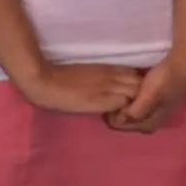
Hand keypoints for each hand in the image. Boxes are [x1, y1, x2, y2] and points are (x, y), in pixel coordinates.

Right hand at [17, 62, 141, 116]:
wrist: (45, 84)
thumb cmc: (58, 78)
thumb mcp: (85, 73)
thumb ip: (101, 77)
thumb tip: (111, 86)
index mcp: (107, 68)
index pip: (135, 74)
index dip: (136, 84)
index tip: (131, 94)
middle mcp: (112, 77)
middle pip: (140, 83)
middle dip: (141, 94)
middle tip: (132, 106)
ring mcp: (110, 88)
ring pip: (138, 94)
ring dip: (136, 103)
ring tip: (126, 113)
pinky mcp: (106, 102)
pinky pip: (128, 105)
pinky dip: (127, 111)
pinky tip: (119, 116)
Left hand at [105, 51, 185, 134]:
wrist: (183, 64)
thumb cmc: (164, 81)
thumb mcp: (149, 97)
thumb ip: (136, 112)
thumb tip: (119, 122)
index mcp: (155, 120)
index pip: (132, 127)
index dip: (117, 123)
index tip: (105, 114)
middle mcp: (158, 117)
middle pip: (136, 122)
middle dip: (122, 117)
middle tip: (108, 109)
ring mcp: (160, 106)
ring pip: (139, 113)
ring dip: (127, 109)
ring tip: (114, 101)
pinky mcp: (159, 96)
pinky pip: (142, 103)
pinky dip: (133, 101)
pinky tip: (127, 94)